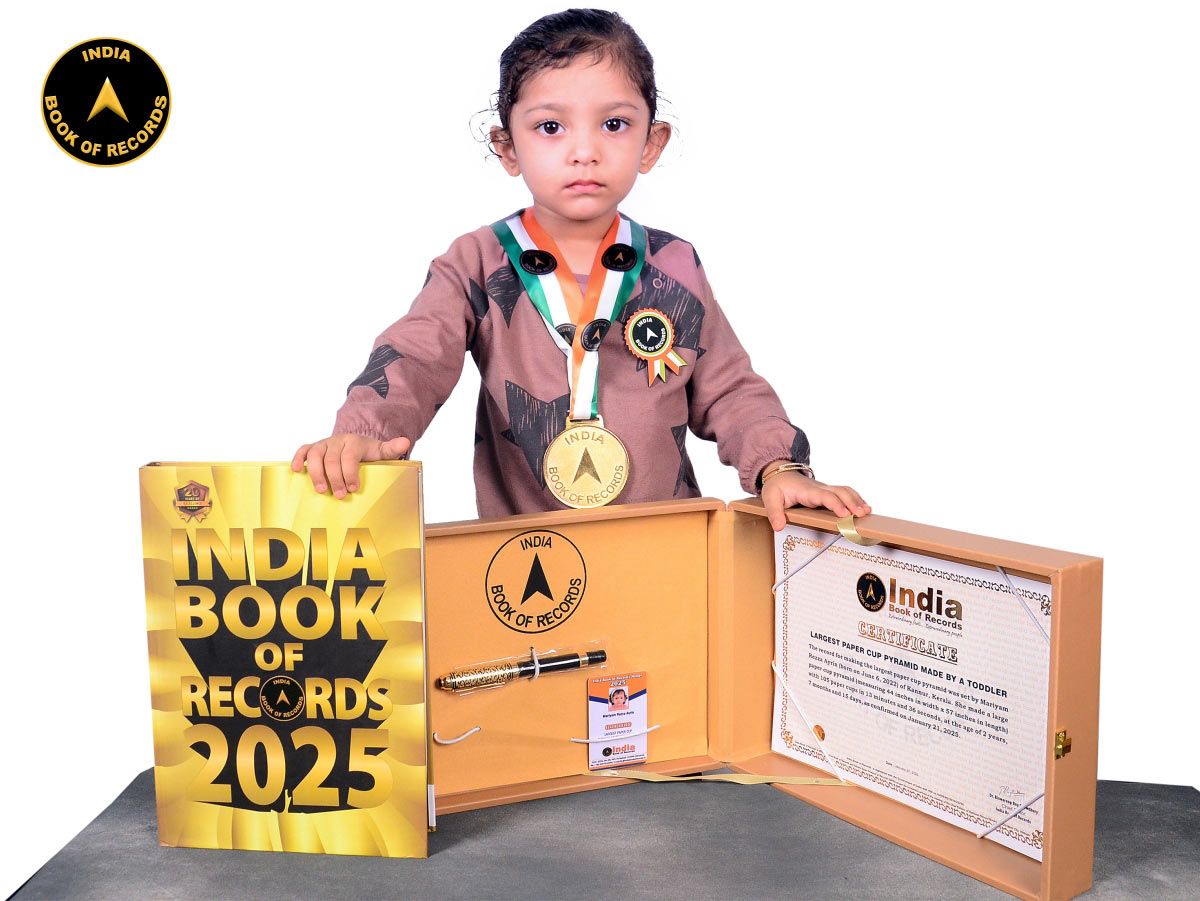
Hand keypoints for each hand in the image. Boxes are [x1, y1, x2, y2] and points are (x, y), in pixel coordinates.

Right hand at [291, 434, 411, 498]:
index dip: (350, 473)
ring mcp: (323, 444)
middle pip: (332, 459)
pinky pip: (302, 450)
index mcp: (354, 442)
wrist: (353, 444)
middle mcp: (337, 441)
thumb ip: (391, 449)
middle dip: (335, 478)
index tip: (353, 488)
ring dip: (316, 473)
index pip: (349, 457)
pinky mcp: (312, 448)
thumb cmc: (367, 452)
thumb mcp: (381, 451)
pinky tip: (296, 471)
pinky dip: (297, 459)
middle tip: (339, 495)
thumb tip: (406, 443)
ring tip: (321, 490)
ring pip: (315, 455)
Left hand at [762, 473, 869, 531]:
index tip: (845, 513)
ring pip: (845, 491)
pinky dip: (856, 499)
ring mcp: (825, 489)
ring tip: (867, 512)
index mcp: (807, 491)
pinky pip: (845, 493)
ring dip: (857, 500)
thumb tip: (779, 527)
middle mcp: (819, 488)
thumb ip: (774, 513)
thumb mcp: (770, 498)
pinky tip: (864, 508)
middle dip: (852, 502)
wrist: (780, 473)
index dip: (835, 504)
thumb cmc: (777, 486)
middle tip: (862, 514)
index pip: (824, 496)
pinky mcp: (828, 492)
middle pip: (840, 492)